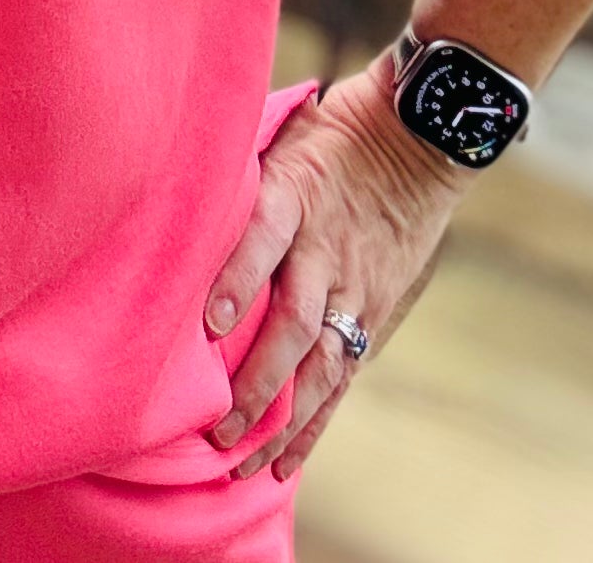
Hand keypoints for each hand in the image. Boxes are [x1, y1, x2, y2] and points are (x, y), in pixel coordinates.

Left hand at [202, 58, 467, 482]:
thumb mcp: (282, 130)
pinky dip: (315, 421)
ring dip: (282, 419)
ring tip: (242, 463)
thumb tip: (172, 185)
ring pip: (322, 365)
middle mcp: (327, 249)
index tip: (207, 325)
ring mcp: (356, 286)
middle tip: (216, 427)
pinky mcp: (374, 310)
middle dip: (256, 381)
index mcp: (297, 193)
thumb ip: (238, 168)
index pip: (264, 236)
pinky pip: (343, 374)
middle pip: (295, 322)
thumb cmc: (333, 131)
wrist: (420, 138)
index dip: (237, 280)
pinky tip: (286, 459)